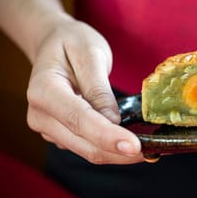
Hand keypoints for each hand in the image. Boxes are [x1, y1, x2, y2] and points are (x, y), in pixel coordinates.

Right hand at [26, 15, 143, 163]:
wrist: (52, 43)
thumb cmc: (72, 43)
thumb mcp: (91, 54)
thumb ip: (99, 89)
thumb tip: (113, 121)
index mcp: (44, 90)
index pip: (79, 120)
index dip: (108, 137)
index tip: (135, 147)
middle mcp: (40, 116)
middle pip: (85, 144)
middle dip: (120, 152)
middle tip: (156, 150)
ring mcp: (48, 129)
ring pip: (88, 151)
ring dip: (119, 155)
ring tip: (150, 148)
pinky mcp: (60, 135)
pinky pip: (89, 147)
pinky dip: (111, 148)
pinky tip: (132, 142)